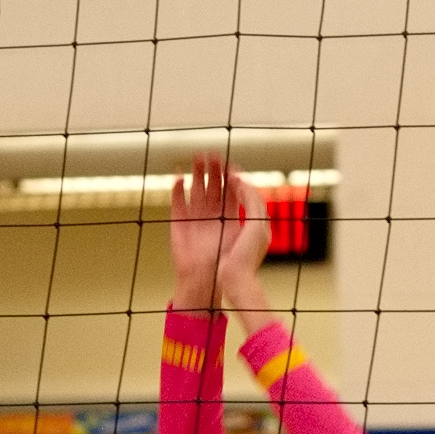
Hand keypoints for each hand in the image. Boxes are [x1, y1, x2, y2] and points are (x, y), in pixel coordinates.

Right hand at [168, 153, 270, 310]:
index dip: (229, 174)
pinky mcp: (182, 227)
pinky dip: (177, 190)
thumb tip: (240, 179)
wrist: (224, 280)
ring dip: (196, 174)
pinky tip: (179, 178)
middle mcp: (216, 217)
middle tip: (210, 153)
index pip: (231, 189)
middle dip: (212, 170)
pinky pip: (178, 204)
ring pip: (196, 191)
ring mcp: (198, 221)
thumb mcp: (257, 225)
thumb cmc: (244, 257)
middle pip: (213, 187)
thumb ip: (251, 200)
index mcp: (234, 216)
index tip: (227, 161)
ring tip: (195, 158)